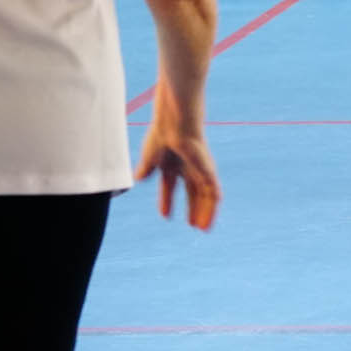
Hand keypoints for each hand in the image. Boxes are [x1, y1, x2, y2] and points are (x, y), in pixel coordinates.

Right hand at [135, 113, 220, 230]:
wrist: (176, 122)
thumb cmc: (162, 133)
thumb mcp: (150, 156)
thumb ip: (146, 169)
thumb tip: (138, 179)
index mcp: (172, 163)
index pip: (171, 187)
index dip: (168, 201)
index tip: (165, 216)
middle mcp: (187, 167)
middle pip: (193, 193)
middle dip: (193, 209)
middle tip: (194, 225)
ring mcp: (199, 168)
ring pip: (205, 194)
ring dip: (204, 211)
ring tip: (202, 227)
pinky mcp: (207, 168)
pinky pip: (213, 189)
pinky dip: (212, 203)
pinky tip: (211, 214)